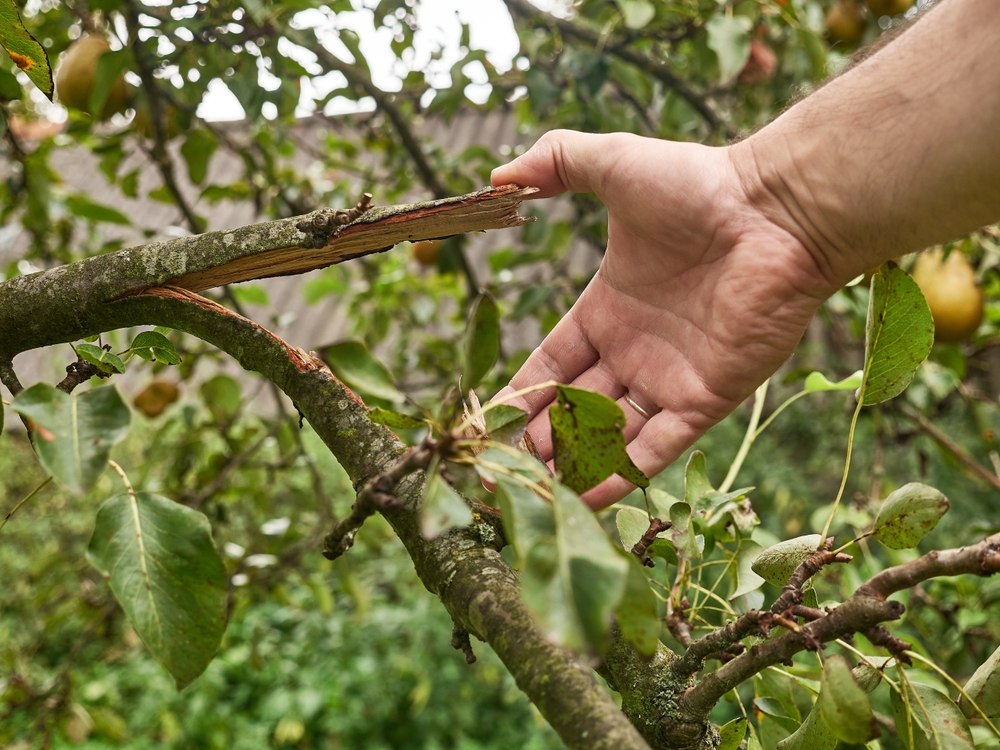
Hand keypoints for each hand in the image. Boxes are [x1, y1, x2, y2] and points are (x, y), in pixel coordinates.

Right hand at [491, 130, 837, 508]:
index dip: (524, 391)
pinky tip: (585, 500)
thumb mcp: (611, 163)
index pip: (554, 361)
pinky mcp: (706, 399)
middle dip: (542, 438)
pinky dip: (623, 475)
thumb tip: (496, 174)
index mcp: (608, 308)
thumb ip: (555, 161)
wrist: (776, 212)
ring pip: (610, 434)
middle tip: (507, 468)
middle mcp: (635, 349)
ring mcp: (670, 378)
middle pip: (576, 406)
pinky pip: (656, 447)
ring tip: (536, 494)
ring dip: (574, 464)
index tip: (492, 420)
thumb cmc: (698, 187)